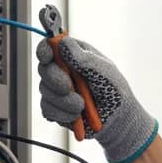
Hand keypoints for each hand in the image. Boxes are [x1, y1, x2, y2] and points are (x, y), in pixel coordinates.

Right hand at [36, 35, 157, 162]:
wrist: (117, 119)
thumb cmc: (114, 91)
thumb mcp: (104, 70)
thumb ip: (84, 58)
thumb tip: (63, 44)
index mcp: (73, 56)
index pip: (50, 47)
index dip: (45, 50)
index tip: (47, 57)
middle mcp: (62, 71)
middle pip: (44, 69)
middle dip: (55, 79)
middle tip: (69, 88)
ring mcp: (56, 90)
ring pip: (45, 91)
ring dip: (64, 100)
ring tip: (82, 106)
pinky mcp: (55, 108)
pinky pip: (48, 110)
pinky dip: (63, 114)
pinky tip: (77, 116)